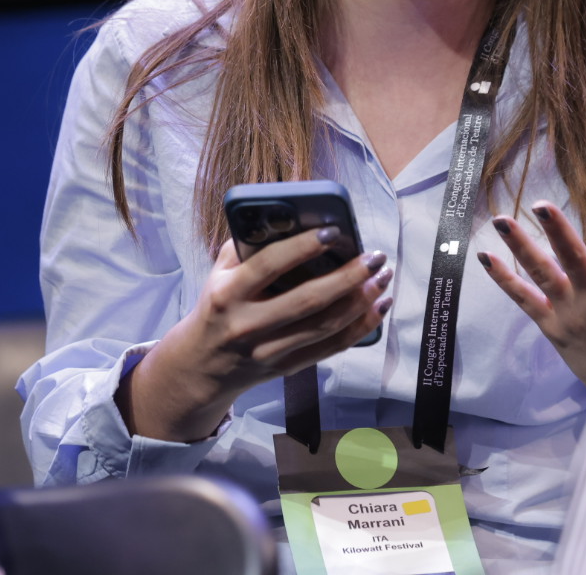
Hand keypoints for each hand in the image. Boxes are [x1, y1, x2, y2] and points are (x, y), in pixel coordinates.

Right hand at [118, 228, 391, 441]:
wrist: (203, 365)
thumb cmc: (217, 307)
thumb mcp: (219, 273)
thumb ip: (246, 246)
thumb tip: (285, 216)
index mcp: (227, 294)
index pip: (268, 266)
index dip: (302, 247)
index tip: (333, 231)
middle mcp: (247, 324)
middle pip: (307, 300)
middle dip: (348, 276)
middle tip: (375, 257)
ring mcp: (268, 351)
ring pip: (324, 326)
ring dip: (361, 301)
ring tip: (382, 278)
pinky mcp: (287, 368)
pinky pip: (330, 348)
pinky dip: (359, 327)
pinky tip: (378, 307)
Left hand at [478, 200, 585, 392]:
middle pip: (575, 263)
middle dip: (559, 233)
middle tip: (541, 204)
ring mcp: (570, 316)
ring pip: (544, 276)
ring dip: (522, 246)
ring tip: (502, 220)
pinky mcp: (551, 327)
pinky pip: (524, 299)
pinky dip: (503, 278)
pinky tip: (484, 255)